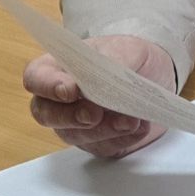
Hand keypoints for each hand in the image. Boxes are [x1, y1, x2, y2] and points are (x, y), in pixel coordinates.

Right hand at [23, 35, 175, 157]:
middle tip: (94, 114)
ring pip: (75, 135)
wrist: (157, 76)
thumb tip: (102, 77)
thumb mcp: (127, 48)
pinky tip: (140, 128)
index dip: (48, 86)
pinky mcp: (97, 142)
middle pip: (46, 114)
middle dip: (70, 116)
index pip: (36, 78)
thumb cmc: (131, 57)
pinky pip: (102, 147)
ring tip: (131, 121)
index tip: (70, 90)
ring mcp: (74, 125)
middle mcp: (58, 100)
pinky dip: (122, 139)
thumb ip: (113, 59)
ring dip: (103, 129)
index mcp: (57, 68)